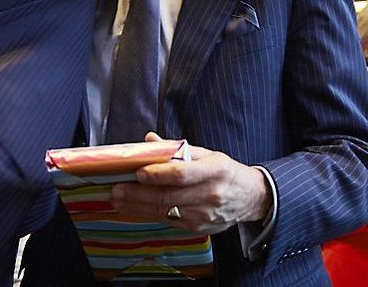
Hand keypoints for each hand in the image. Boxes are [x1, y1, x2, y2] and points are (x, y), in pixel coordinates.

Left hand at [110, 133, 270, 234]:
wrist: (251, 198)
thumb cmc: (226, 172)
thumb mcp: (209, 154)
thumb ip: (177, 149)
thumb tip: (149, 140)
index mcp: (215, 170)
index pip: (182, 174)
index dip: (158, 174)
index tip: (138, 172)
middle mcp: (210, 194)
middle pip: (168, 196)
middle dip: (138, 194)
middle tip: (117, 189)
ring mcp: (204, 214)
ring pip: (165, 211)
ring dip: (138, 206)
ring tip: (118, 199)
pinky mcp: (198, 227)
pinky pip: (169, 220)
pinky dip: (149, 214)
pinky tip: (134, 208)